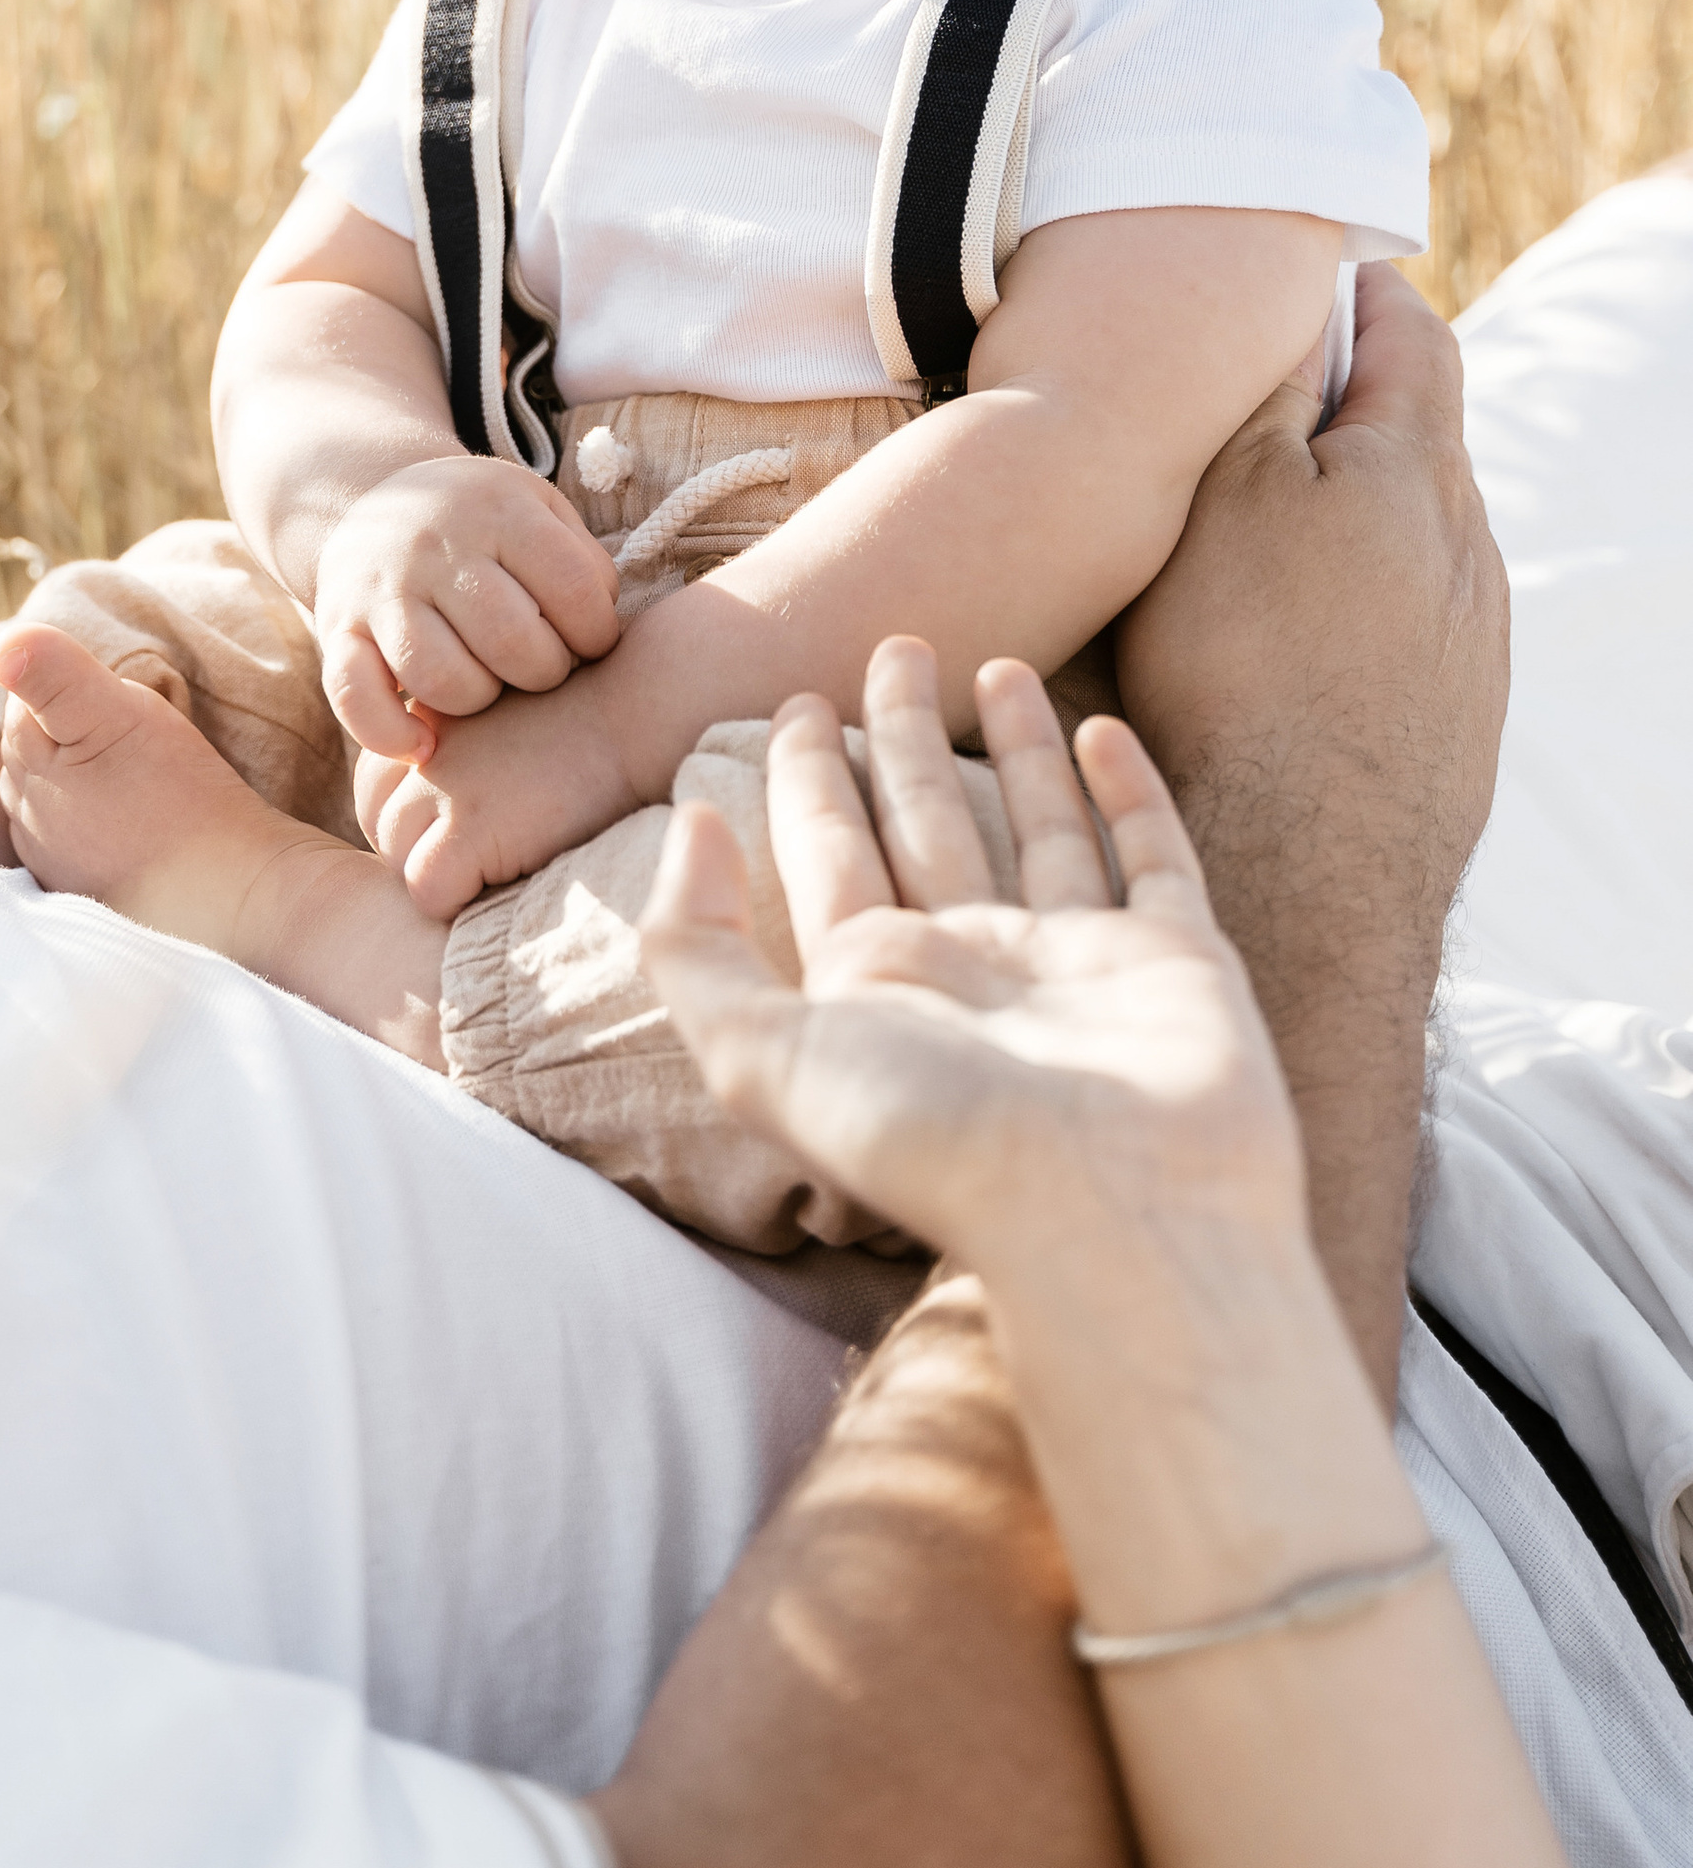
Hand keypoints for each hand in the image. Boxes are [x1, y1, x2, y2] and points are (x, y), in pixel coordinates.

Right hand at [313, 454, 618, 758]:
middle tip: (542, 665)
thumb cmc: (482, 522)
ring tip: (491, 683)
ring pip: (444, 680)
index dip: (597, 634)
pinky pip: (358, 699)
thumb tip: (600, 637)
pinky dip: (393, 735)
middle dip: (545, 672)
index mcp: (497, 509)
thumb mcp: (537, 508)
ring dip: (481, 699)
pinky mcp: (339, 630)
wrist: (375, 500)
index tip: (589, 642)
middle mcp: (433, 545)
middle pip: (513, 642)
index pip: (573, 589)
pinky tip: (426, 743)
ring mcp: (381, 590)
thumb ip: (581, 562)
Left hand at [355, 672, 640, 918]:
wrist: (643, 710)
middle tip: (482, 855)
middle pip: (378, 822)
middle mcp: (424, 744)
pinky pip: (426, 890)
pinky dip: (457, 902)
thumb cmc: (596, 716)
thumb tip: (444, 803)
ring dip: (441, 876)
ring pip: (396, 860)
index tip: (469, 819)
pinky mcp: (470, 826)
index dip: (416, 813)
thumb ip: (465, 743)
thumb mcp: (509, 712)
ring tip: (500, 867)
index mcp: (430, 711)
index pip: (376, 782)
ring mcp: (442, 784)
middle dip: (418, 847)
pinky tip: (508, 878)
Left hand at [638, 638, 1305, 1283]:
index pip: (829, 848)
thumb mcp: (764, 1057)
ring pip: (1039, 825)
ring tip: (996, 664)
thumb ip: (699, 947)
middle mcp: (974, 966)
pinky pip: (1152, 856)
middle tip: (894, 644)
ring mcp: (1080, 963)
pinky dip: (1129, 794)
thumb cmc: (939, 1147)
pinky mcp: (1180, 965)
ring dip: (1015, 748)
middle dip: (902, 735)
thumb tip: (687, 823)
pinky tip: (1103, 732)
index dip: (805, 774)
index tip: (793, 699)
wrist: (1119, 1224)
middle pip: (927, 819)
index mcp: (876, 981)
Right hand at [1115, 259, 1508, 940]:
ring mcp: (1474, 639)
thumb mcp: (1222, 494)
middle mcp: (1467, 545)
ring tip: (1251, 541)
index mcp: (1415, 467)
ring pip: (1409, 540)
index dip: (1363, 294)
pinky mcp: (1459, 717)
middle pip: (1414, 438)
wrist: (1309, 859)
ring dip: (1345, 520)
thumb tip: (1292, 321)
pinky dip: (1352, 604)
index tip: (1315, 280)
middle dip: (1345, 412)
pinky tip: (1286, 646)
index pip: (1413, 336)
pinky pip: (1408, 624)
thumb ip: (1263, 395)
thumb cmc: (1242, 660)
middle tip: (1255, 411)